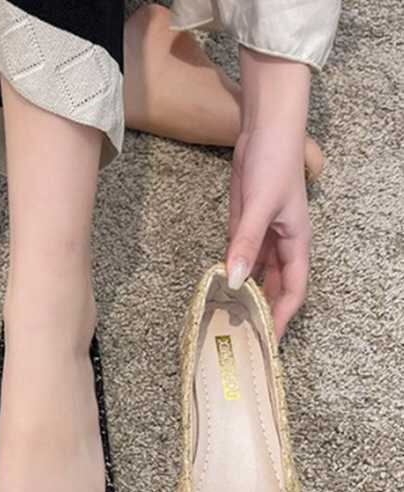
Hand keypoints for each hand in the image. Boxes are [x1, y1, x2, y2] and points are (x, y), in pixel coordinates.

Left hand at [226, 48, 311, 339]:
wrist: (263, 129)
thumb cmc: (273, 163)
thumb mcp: (259, 206)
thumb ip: (246, 243)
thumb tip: (234, 281)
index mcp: (296, 243)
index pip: (293, 290)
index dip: (283, 316)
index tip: (268, 341)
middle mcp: (281, 244)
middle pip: (274, 287)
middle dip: (262, 311)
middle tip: (242, 336)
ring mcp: (261, 236)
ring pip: (255, 275)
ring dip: (244, 295)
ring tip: (227, 318)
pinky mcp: (243, 226)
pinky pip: (239, 258)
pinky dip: (230, 273)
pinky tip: (217, 288)